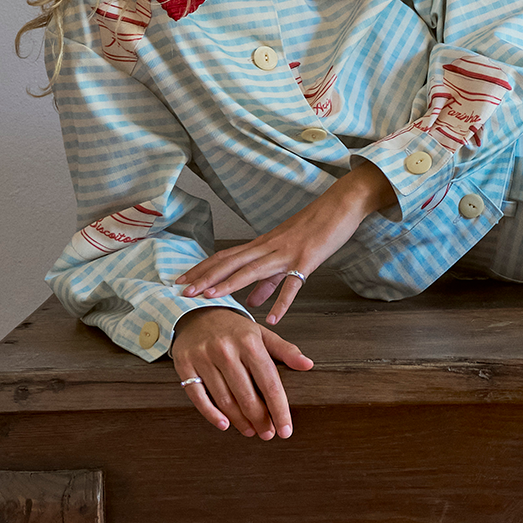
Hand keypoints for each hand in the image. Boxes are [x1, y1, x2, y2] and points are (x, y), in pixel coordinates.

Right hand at [172, 306, 313, 438]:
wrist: (197, 313)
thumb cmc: (234, 329)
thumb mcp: (261, 334)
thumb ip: (285, 350)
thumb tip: (308, 365)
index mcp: (250, 342)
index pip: (269, 383)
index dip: (279, 409)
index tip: (286, 430)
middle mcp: (226, 350)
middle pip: (246, 395)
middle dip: (260, 419)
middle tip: (267, 434)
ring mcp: (204, 357)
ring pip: (224, 399)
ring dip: (239, 420)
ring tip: (251, 431)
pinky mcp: (185, 365)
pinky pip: (198, 397)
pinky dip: (212, 414)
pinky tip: (225, 425)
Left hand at [175, 161, 397, 325]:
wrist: (341, 205)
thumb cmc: (315, 226)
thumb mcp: (287, 253)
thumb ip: (268, 282)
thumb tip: (251, 302)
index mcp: (262, 245)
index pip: (225, 257)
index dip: (202, 270)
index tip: (180, 281)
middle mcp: (269, 247)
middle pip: (230, 262)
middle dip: (205, 278)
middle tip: (182, 292)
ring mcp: (287, 252)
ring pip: (252, 269)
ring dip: (229, 284)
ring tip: (208, 298)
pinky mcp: (308, 259)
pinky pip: (293, 282)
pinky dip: (282, 301)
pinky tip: (271, 318)